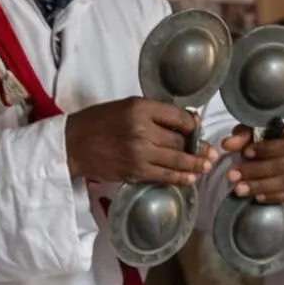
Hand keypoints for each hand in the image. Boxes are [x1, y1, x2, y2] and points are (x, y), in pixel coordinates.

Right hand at [64, 98, 215, 185]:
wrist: (74, 144)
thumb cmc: (99, 122)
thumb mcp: (126, 106)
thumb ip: (154, 112)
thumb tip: (185, 120)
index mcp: (140, 108)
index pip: (178, 117)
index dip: (194, 125)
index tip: (199, 129)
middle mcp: (142, 130)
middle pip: (180, 140)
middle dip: (198, 147)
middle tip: (210, 152)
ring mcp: (139, 153)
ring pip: (177, 160)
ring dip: (195, 165)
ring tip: (207, 166)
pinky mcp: (135, 171)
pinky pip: (164, 176)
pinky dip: (180, 178)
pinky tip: (191, 178)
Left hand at [222, 118, 283, 202]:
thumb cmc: (275, 134)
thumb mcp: (259, 129)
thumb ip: (244, 135)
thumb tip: (227, 144)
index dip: (265, 150)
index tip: (245, 153)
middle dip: (256, 172)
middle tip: (233, 175)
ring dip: (261, 187)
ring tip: (240, 189)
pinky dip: (274, 196)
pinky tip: (257, 197)